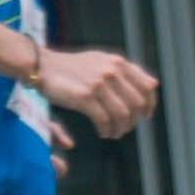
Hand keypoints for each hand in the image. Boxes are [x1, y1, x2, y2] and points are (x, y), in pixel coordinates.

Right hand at [36, 43, 160, 138]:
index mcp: (118, 62)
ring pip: (122, 114)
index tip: (144, 116)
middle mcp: (112, 71)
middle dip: (133, 120)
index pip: (148, 86)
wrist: (42, 66)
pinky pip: (104, 119)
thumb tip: (151, 86)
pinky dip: (107, 130)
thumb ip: (123, 71)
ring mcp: (98, 83)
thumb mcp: (100, 60)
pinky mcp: (84, 96)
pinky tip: (103, 132)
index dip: (150, 105)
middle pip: (137, 103)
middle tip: (124, 128)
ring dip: (120, 128)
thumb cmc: (71, 67)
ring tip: (113, 133)